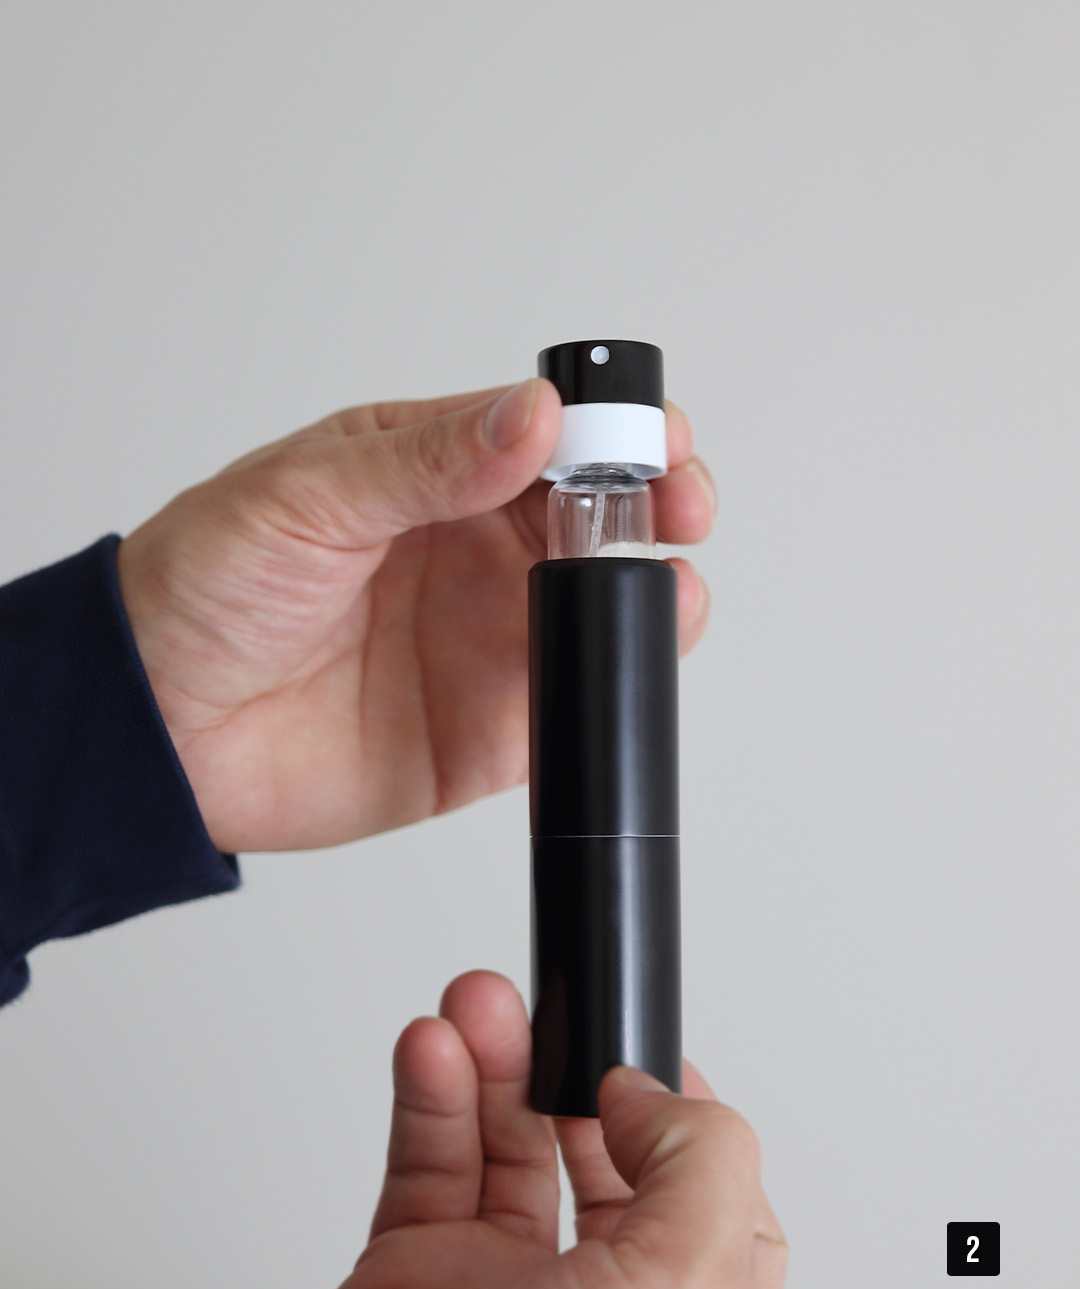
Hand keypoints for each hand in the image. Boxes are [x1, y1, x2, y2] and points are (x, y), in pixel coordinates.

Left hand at [117, 380, 714, 852]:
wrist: (154, 727)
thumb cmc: (205, 588)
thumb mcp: (307, 496)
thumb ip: (428, 462)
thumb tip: (535, 416)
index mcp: (432, 472)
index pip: (548, 436)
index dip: (613, 429)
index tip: (653, 437)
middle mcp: (472, 550)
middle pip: (598, 514)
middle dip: (658, 498)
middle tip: (679, 502)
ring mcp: (486, 638)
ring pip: (603, 603)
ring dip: (655, 584)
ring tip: (667, 576)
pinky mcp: (488, 726)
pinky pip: (574, 697)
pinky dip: (620, 673)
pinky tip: (636, 647)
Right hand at [289, 971, 785, 1288]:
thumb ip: (703, 1173)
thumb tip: (658, 1096)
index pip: (713, 1202)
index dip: (681, 1117)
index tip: (640, 1055)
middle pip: (598, 1155)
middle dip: (570, 1068)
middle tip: (546, 1011)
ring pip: (505, 1144)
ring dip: (490, 1061)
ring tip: (476, 1006)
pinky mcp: (404, 1288)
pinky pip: (424, 1167)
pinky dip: (426, 1097)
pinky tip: (430, 1050)